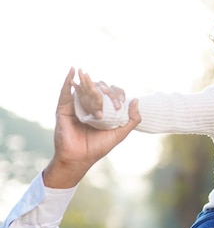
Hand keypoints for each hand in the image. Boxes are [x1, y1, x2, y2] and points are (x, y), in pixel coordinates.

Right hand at [43, 68, 139, 188]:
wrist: (79, 157)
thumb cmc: (98, 147)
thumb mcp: (120, 134)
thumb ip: (131, 120)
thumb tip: (135, 100)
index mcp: (103, 109)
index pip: (111, 94)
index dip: (116, 94)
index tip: (119, 105)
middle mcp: (90, 105)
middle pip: (98, 89)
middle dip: (104, 91)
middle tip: (107, 101)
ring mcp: (77, 105)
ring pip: (84, 89)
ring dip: (86, 80)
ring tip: (86, 72)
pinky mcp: (64, 108)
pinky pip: (66, 92)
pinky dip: (68, 80)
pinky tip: (73, 70)